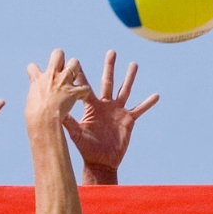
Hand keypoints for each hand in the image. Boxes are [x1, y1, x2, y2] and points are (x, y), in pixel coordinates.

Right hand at [25, 49, 89, 127]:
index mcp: (37, 79)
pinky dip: (83, 92)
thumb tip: (35, 99)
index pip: (33, 67)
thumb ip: (34, 95)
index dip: (34, 70)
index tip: (35, 75)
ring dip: (75, 69)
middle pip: (58, 54)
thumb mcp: (30, 102)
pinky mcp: (74, 91)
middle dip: (60, 58)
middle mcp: (51, 76)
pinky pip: (84, 88)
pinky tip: (80, 97)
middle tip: (60, 68)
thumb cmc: (34, 115)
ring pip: (74, 63)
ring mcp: (64, 82)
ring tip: (73, 77)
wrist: (43, 119)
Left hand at [64, 51, 157, 177]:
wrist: (101, 161)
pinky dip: (148, 103)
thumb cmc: (86, 149)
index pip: (85, 87)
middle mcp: (105, 105)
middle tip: (111, 52)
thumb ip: (68, 122)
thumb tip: (56, 112)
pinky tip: (156, 95)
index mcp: (91, 107)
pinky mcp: (128, 120)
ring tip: (133, 64)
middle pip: (108, 82)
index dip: (80, 74)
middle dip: (109, 67)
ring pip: (125, 90)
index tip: (75, 60)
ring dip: (129, 77)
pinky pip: (140, 109)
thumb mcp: (76, 134)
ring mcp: (117, 111)